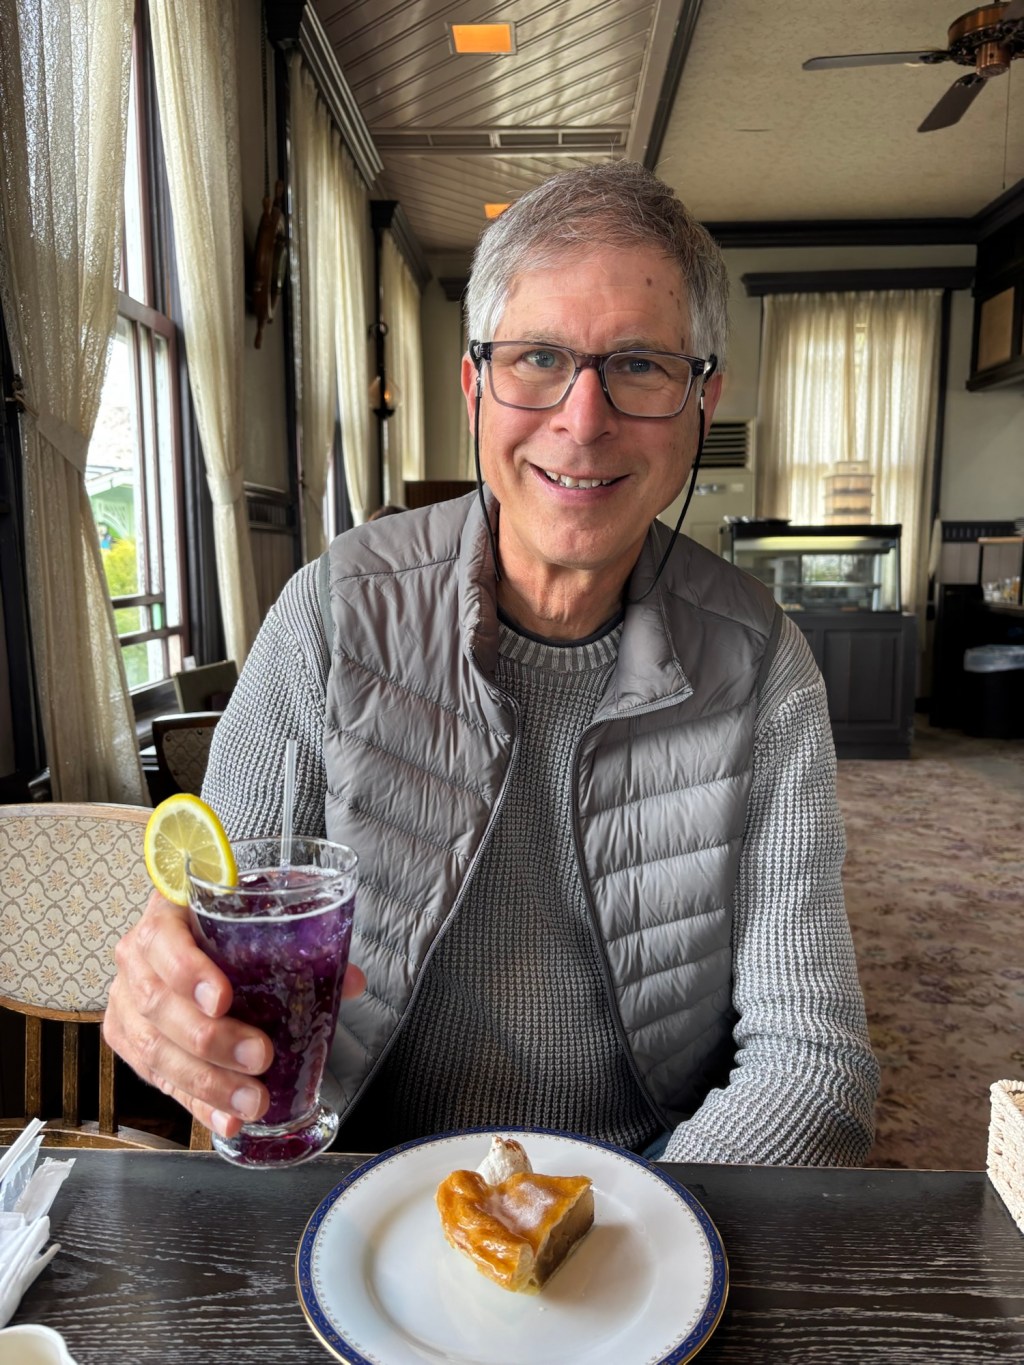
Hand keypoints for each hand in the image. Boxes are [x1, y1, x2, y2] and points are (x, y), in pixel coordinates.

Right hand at [103, 888, 365, 1137]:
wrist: (188, 942)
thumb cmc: (224, 930)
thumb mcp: (257, 924)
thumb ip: (303, 946)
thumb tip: (350, 982)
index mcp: (167, 914)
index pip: (163, 940)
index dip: (188, 971)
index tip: (223, 999)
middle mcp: (137, 959)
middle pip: (159, 1004)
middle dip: (212, 1039)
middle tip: (259, 1056)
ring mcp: (126, 1002)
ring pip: (155, 1050)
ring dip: (207, 1082)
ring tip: (251, 1101)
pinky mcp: (128, 1042)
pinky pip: (158, 1081)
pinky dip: (196, 1104)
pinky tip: (226, 1120)